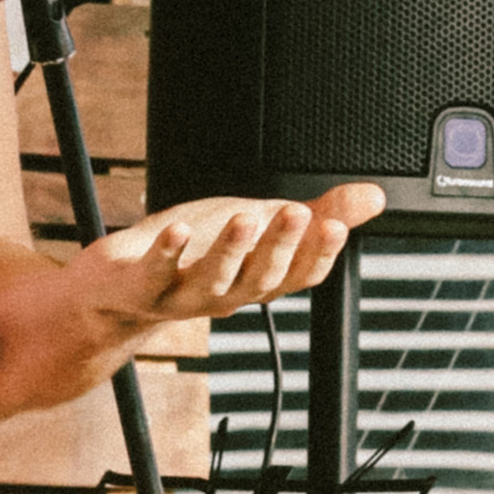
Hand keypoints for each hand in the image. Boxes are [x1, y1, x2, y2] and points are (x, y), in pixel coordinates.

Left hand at [70, 183, 383, 349]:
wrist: (120, 290)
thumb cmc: (195, 253)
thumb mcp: (260, 227)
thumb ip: (315, 215)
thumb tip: (374, 198)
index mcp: (259, 279)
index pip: (300, 276)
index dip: (318, 254)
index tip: (336, 226)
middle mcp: (227, 293)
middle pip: (262, 278)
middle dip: (280, 246)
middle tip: (296, 213)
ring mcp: (183, 295)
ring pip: (214, 281)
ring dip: (230, 250)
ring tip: (244, 218)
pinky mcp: (141, 286)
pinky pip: (156, 275)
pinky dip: (168, 253)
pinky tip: (179, 231)